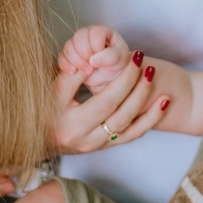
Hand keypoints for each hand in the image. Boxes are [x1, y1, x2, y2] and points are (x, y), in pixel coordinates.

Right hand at [52, 48, 168, 153]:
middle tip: (141, 59)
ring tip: (152, 74)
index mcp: (67, 122)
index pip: (98, 96)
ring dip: (143, 97)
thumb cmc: (43, 111)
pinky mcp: (105, 147)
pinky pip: (133, 134)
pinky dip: (150, 118)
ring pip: (126, 123)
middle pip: (113, 107)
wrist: (38, 142)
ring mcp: (95, 144)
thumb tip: (93, 59)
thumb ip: (70, 76)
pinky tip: (163, 102)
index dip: (115, 75)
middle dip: (131, 81)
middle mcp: (82, 137)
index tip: (128, 56)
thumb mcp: (50, 92)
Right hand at [58, 25, 130, 93]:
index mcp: (102, 31)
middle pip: (79, 37)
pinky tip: (73, 72)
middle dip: (84, 54)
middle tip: (92, 67)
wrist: (107, 77)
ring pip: (68, 46)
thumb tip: (93, 59)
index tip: (101, 59)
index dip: (96, 46)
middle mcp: (88, 34)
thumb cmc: (116, 64)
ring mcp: (77, 43)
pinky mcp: (69, 55)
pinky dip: (65, 65)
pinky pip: (61, 56)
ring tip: (87, 71)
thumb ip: (110, 57)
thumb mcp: (119, 60)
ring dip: (76, 61)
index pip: (95, 32)